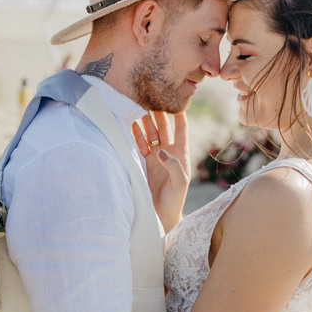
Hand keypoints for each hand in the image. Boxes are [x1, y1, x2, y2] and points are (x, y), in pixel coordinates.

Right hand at [132, 111, 189, 232]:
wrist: (161, 213)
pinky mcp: (143, 160)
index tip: (175, 100)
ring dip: (144, 120)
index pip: (181, 128)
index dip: (179, 114)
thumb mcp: (180, 183)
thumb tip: (160, 151)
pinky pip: (139, 142)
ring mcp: (155, 154)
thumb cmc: (175, 199)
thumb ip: (173, 166)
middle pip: (163, 126)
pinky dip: (135, 132)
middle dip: (157, 112)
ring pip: (149, 131)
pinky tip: (129, 121)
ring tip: (138, 105)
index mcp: (181, 152)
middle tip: (151, 97)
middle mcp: (168, 150)